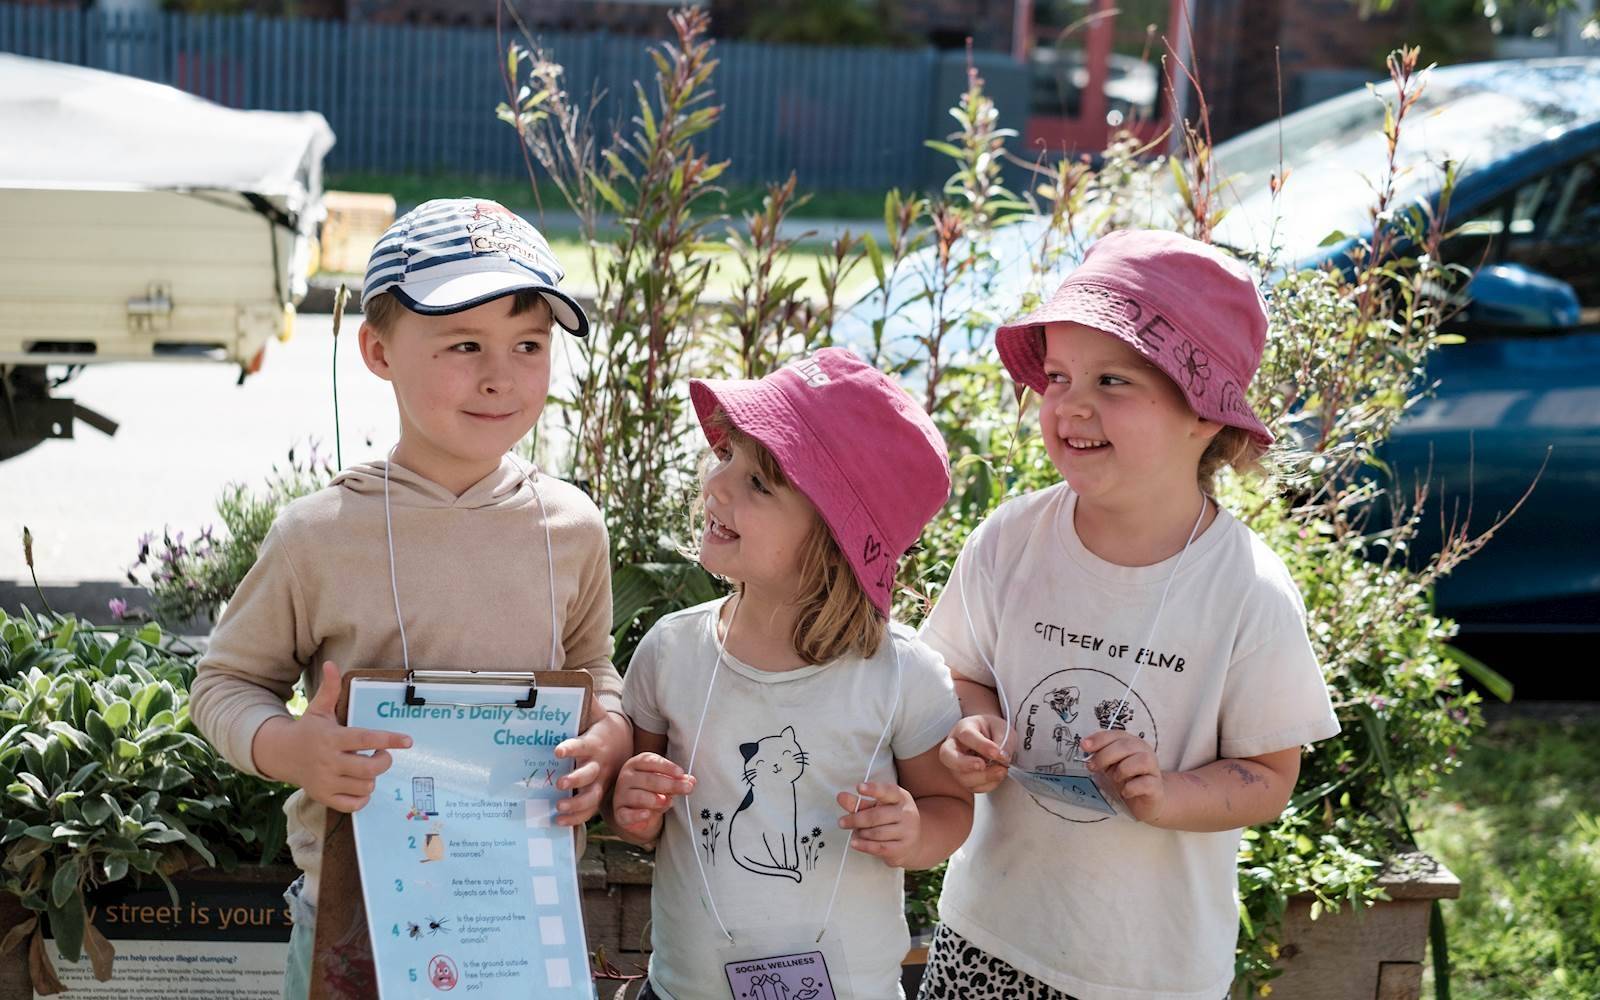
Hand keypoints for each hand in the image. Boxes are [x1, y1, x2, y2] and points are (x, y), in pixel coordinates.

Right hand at [251, 661, 411, 812]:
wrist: (282, 755)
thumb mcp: (318, 709)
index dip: (389, 740)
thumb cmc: (308, 730)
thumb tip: (332, 664)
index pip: (366, 739)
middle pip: (370, 768)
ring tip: (367, 767)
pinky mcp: (323, 797)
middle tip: (382, 754)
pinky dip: (362, 798)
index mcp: (332, 738)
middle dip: (384, 761)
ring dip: (372, 777)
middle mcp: (329, 761)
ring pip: (365, 786)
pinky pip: (353, 805)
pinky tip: (360, 785)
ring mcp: (326, 782)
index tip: (408, 740)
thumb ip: (330, 689)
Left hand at [553, 709, 630, 826]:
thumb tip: (579, 674)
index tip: (556, 752)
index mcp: (595, 744)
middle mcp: (599, 765)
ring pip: (591, 797)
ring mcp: (601, 781)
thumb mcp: (596, 712)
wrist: (625, 746)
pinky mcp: (599, 793)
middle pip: (589, 774)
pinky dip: (576, 818)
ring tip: (559, 809)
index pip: (582, 745)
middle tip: (560, 784)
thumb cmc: (603, 728)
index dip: (570, 748)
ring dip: (576, 805)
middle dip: (575, 780)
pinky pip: (590, 809)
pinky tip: (559, 822)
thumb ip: (586, 699)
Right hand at [611, 752, 694, 842]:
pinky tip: (648, 814)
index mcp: (636, 763)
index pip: (651, 761)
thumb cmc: (652, 790)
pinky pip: (627, 814)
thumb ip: (677, 781)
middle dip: (670, 784)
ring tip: (668, 802)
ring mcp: (621, 795)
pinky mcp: (620, 813)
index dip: (667, 767)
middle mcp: (626, 777)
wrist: (635, 811)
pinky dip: (637, 815)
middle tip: (687, 788)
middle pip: (648, 779)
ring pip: (639, 796)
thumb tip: (691, 781)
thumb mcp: (665, 783)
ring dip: (655, 799)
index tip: (681, 774)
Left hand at [837, 781, 919, 867]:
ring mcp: (907, 831)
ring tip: (854, 832)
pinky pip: (880, 847)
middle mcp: (906, 813)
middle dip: (856, 819)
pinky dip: (864, 845)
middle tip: (841, 822)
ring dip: (861, 833)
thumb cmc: (889, 820)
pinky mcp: (903, 848)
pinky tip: (854, 843)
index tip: (859, 787)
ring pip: (877, 833)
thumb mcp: (876, 807)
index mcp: (900, 797)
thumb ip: (858, 803)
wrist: (912, 842)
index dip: (873, 789)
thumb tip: (841, 797)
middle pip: (877, 816)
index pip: (887, 791)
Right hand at [938, 714, 1012, 792]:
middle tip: (982, 765)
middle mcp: (955, 746)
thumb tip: (1002, 757)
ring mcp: (957, 765)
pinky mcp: (964, 779)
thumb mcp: (1002, 728)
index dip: (982, 745)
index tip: (997, 752)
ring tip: (1001, 771)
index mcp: (963, 728)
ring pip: (961, 777)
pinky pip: (973, 787)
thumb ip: (1004, 741)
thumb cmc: (994, 731)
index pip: (966, 735)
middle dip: (964, 764)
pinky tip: (997, 776)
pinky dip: (988, 785)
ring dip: (983, 777)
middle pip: (947, 756)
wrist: (993, 739)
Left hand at [1082, 729, 1165, 823]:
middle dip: (1105, 755)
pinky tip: (1125, 792)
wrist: (1147, 800)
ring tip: (1115, 779)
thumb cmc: (1127, 779)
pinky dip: (1131, 788)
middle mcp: (1144, 752)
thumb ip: (1101, 755)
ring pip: (1141, 760)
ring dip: (1122, 770)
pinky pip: (1146, 783)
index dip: (1099, 739)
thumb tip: (1086, 747)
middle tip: (1093, 766)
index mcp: (1132, 743)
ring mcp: (1153, 769)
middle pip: (1126, 746)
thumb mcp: (1111, 765)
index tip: (1084, 746)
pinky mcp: (1156, 787)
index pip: (1116, 735)